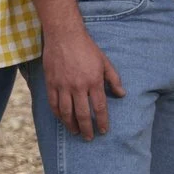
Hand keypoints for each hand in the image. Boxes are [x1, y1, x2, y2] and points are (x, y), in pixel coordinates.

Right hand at [43, 24, 123, 140]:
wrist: (64, 35)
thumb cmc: (87, 48)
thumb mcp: (105, 62)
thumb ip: (114, 79)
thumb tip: (122, 95)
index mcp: (93, 81)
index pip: (99, 107)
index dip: (102, 121)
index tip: (103, 131)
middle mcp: (78, 86)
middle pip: (82, 114)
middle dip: (87, 129)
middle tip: (89, 137)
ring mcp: (63, 86)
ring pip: (66, 112)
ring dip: (71, 125)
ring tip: (76, 132)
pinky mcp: (51, 83)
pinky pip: (53, 104)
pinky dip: (58, 115)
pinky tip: (62, 120)